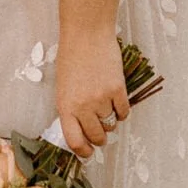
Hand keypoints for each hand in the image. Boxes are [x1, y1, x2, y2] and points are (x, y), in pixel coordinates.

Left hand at [53, 30, 129, 159]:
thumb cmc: (71, 58)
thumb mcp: (63, 87)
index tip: (88, 152)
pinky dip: (121, 111)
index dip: (83, 151)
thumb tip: (81, 130)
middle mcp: (83, 106)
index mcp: (65, 106)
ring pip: (111, 124)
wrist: (86, 34)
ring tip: (105, 108)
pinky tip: (116, 101)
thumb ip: (70, 109)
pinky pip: (123, 112)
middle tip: (100, 133)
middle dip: (99, 138)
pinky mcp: (118, 89)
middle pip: (96, 136)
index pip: (75, 140)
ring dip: (109, 121)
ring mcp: (101, 98)